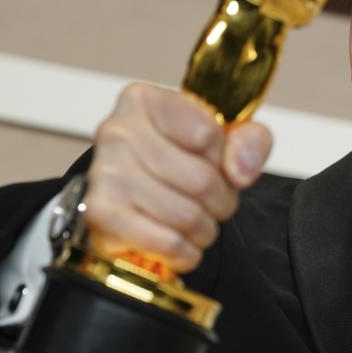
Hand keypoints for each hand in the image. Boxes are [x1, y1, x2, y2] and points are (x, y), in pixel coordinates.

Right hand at [84, 82, 270, 271]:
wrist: (132, 194)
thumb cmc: (180, 158)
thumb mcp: (226, 137)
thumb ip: (249, 141)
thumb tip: (240, 170)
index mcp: (146, 100)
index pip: (208, 135)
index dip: (223, 159)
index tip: (215, 162)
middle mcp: (118, 131)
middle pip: (200, 180)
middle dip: (222, 201)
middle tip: (216, 202)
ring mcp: (106, 173)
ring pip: (185, 215)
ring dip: (205, 229)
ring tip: (198, 222)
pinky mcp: (102, 214)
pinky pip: (165, 243)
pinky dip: (185, 252)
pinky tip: (182, 242)